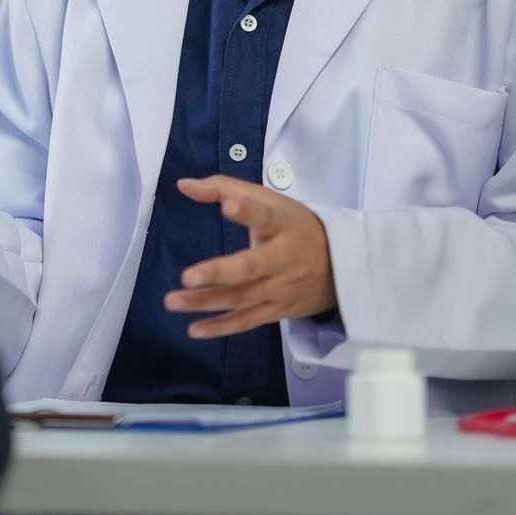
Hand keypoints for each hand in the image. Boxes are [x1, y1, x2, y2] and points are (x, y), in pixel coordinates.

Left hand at [162, 176, 337, 338]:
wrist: (342, 266)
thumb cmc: (294, 226)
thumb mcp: (268, 200)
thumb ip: (222, 188)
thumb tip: (184, 185)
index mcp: (282, 224)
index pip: (265, 215)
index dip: (248, 211)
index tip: (228, 205)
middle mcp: (283, 258)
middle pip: (251, 267)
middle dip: (219, 272)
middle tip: (189, 276)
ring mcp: (281, 287)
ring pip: (242, 297)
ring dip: (206, 302)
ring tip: (173, 301)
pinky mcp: (278, 310)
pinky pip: (247, 321)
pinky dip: (221, 328)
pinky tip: (194, 329)